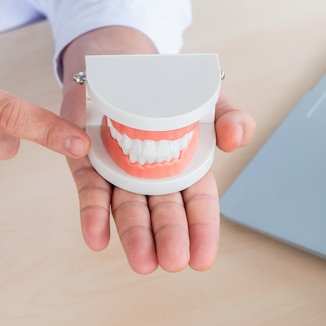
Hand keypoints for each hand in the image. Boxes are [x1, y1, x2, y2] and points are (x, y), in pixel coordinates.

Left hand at [60, 27, 255, 273]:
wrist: (120, 63)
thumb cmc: (166, 89)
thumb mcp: (206, 97)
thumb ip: (229, 116)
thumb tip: (238, 137)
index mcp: (184, 168)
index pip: (196, 205)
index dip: (201, 230)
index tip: (203, 259)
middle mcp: (150, 178)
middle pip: (162, 212)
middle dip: (168, 238)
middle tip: (170, 262)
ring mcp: (118, 173)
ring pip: (128, 208)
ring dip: (133, 235)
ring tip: (142, 262)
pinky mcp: (87, 164)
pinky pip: (91, 191)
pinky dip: (93, 215)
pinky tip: (96, 239)